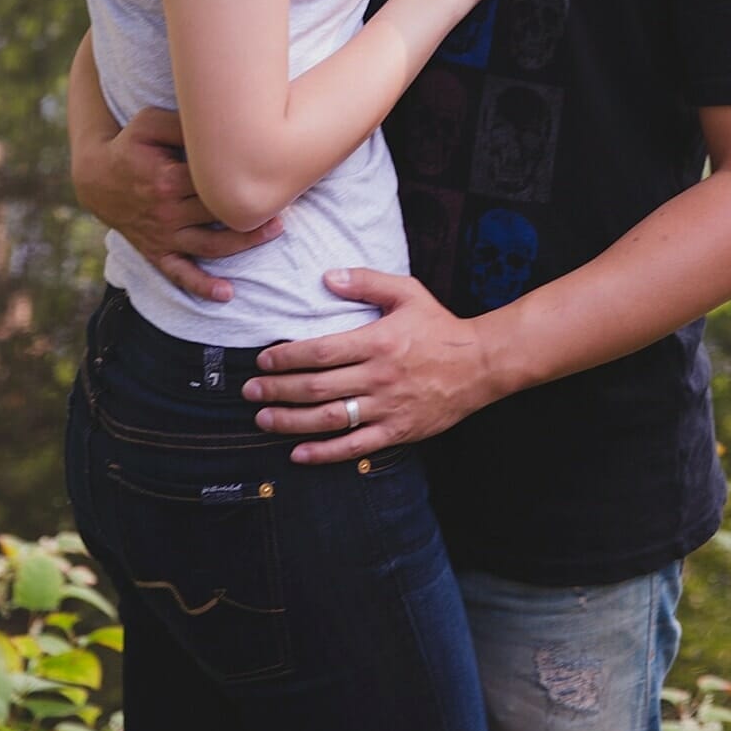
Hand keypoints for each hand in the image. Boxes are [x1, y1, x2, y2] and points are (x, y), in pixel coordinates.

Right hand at [73, 106, 282, 301]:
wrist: (97, 178)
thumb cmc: (129, 145)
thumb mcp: (149, 123)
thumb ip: (181, 122)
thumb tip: (217, 120)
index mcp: (166, 179)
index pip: (215, 180)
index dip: (244, 174)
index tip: (271, 167)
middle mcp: (166, 211)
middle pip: (220, 212)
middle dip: (253, 206)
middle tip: (286, 196)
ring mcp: (163, 235)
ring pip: (211, 245)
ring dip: (245, 242)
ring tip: (275, 230)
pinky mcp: (157, 251)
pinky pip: (179, 274)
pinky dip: (201, 286)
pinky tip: (226, 294)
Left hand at [242, 269, 489, 461]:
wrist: (480, 365)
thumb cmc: (439, 327)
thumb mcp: (407, 292)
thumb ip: (366, 281)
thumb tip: (327, 277)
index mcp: (378, 341)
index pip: (321, 351)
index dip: (287, 357)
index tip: (263, 360)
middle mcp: (379, 377)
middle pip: (317, 387)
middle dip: (278, 390)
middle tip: (250, 392)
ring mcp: (387, 407)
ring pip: (330, 419)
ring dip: (291, 421)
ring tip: (263, 419)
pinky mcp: (397, 432)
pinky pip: (355, 447)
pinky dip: (324, 453)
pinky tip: (298, 453)